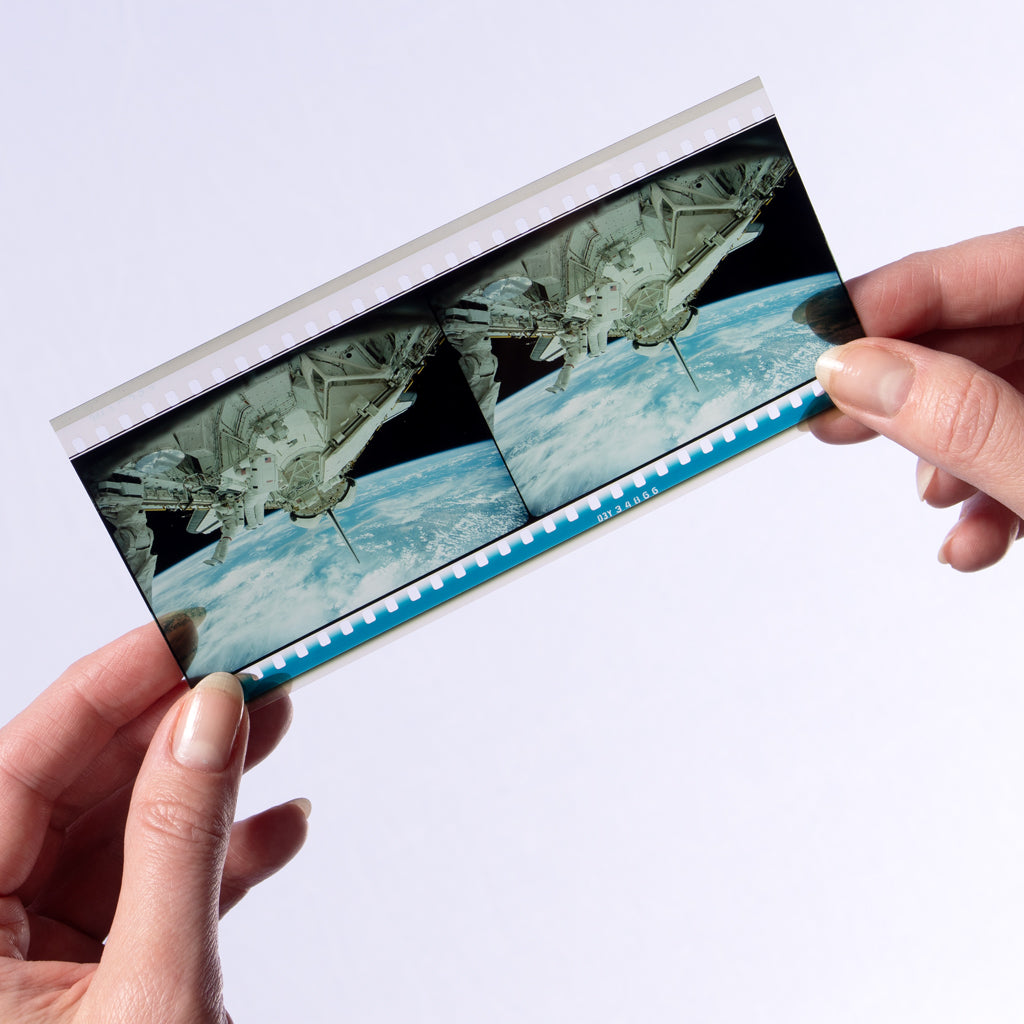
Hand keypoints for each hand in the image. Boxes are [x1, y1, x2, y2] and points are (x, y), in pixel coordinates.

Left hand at [0, 614, 308, 1022]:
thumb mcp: (152, 988)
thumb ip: (180, 843)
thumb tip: (210, 719)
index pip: (18, 767)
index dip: (104, 689)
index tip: (181, 636)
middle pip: (77, 789)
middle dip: (174, 729)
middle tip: (244, 674)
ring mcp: (42, 958)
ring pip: (125, 830)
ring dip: (208, 782)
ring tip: (274, 725)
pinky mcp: (102, 978)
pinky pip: (157, 889)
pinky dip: (223, 857)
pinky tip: (281, 826)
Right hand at [811, 227, 1023, 570]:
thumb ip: (969, 422)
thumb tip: (862, 376)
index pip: (998, 265)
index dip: (899, 296)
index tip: (820, 336)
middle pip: (987, 330)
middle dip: (909, 385)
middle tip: (833, 410)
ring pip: (1000, 393)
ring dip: (950, 452)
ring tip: (927, 494)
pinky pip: (1023, 444)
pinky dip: (991, 493)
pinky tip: (975, 537)